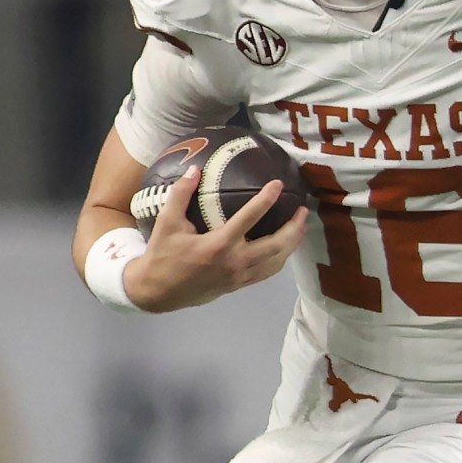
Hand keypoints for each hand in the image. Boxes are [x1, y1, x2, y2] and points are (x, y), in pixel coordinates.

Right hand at [122, 169, 308, 311]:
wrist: (158, 293)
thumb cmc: (163, 256)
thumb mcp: (166, 223)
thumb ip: (180, 194)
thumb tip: (195, 169)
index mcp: (218, 245)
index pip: (249, 218)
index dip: (266, 200)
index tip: (278, 184)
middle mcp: (234, 262)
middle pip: (275, 245)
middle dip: (294, 228)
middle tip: (303, 210)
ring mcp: (239, 277)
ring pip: (276, 261)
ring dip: (292, 244)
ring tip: (300, 227)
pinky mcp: (239, 285)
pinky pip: (267, 272)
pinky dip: (280, 259)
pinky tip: (283, 248)